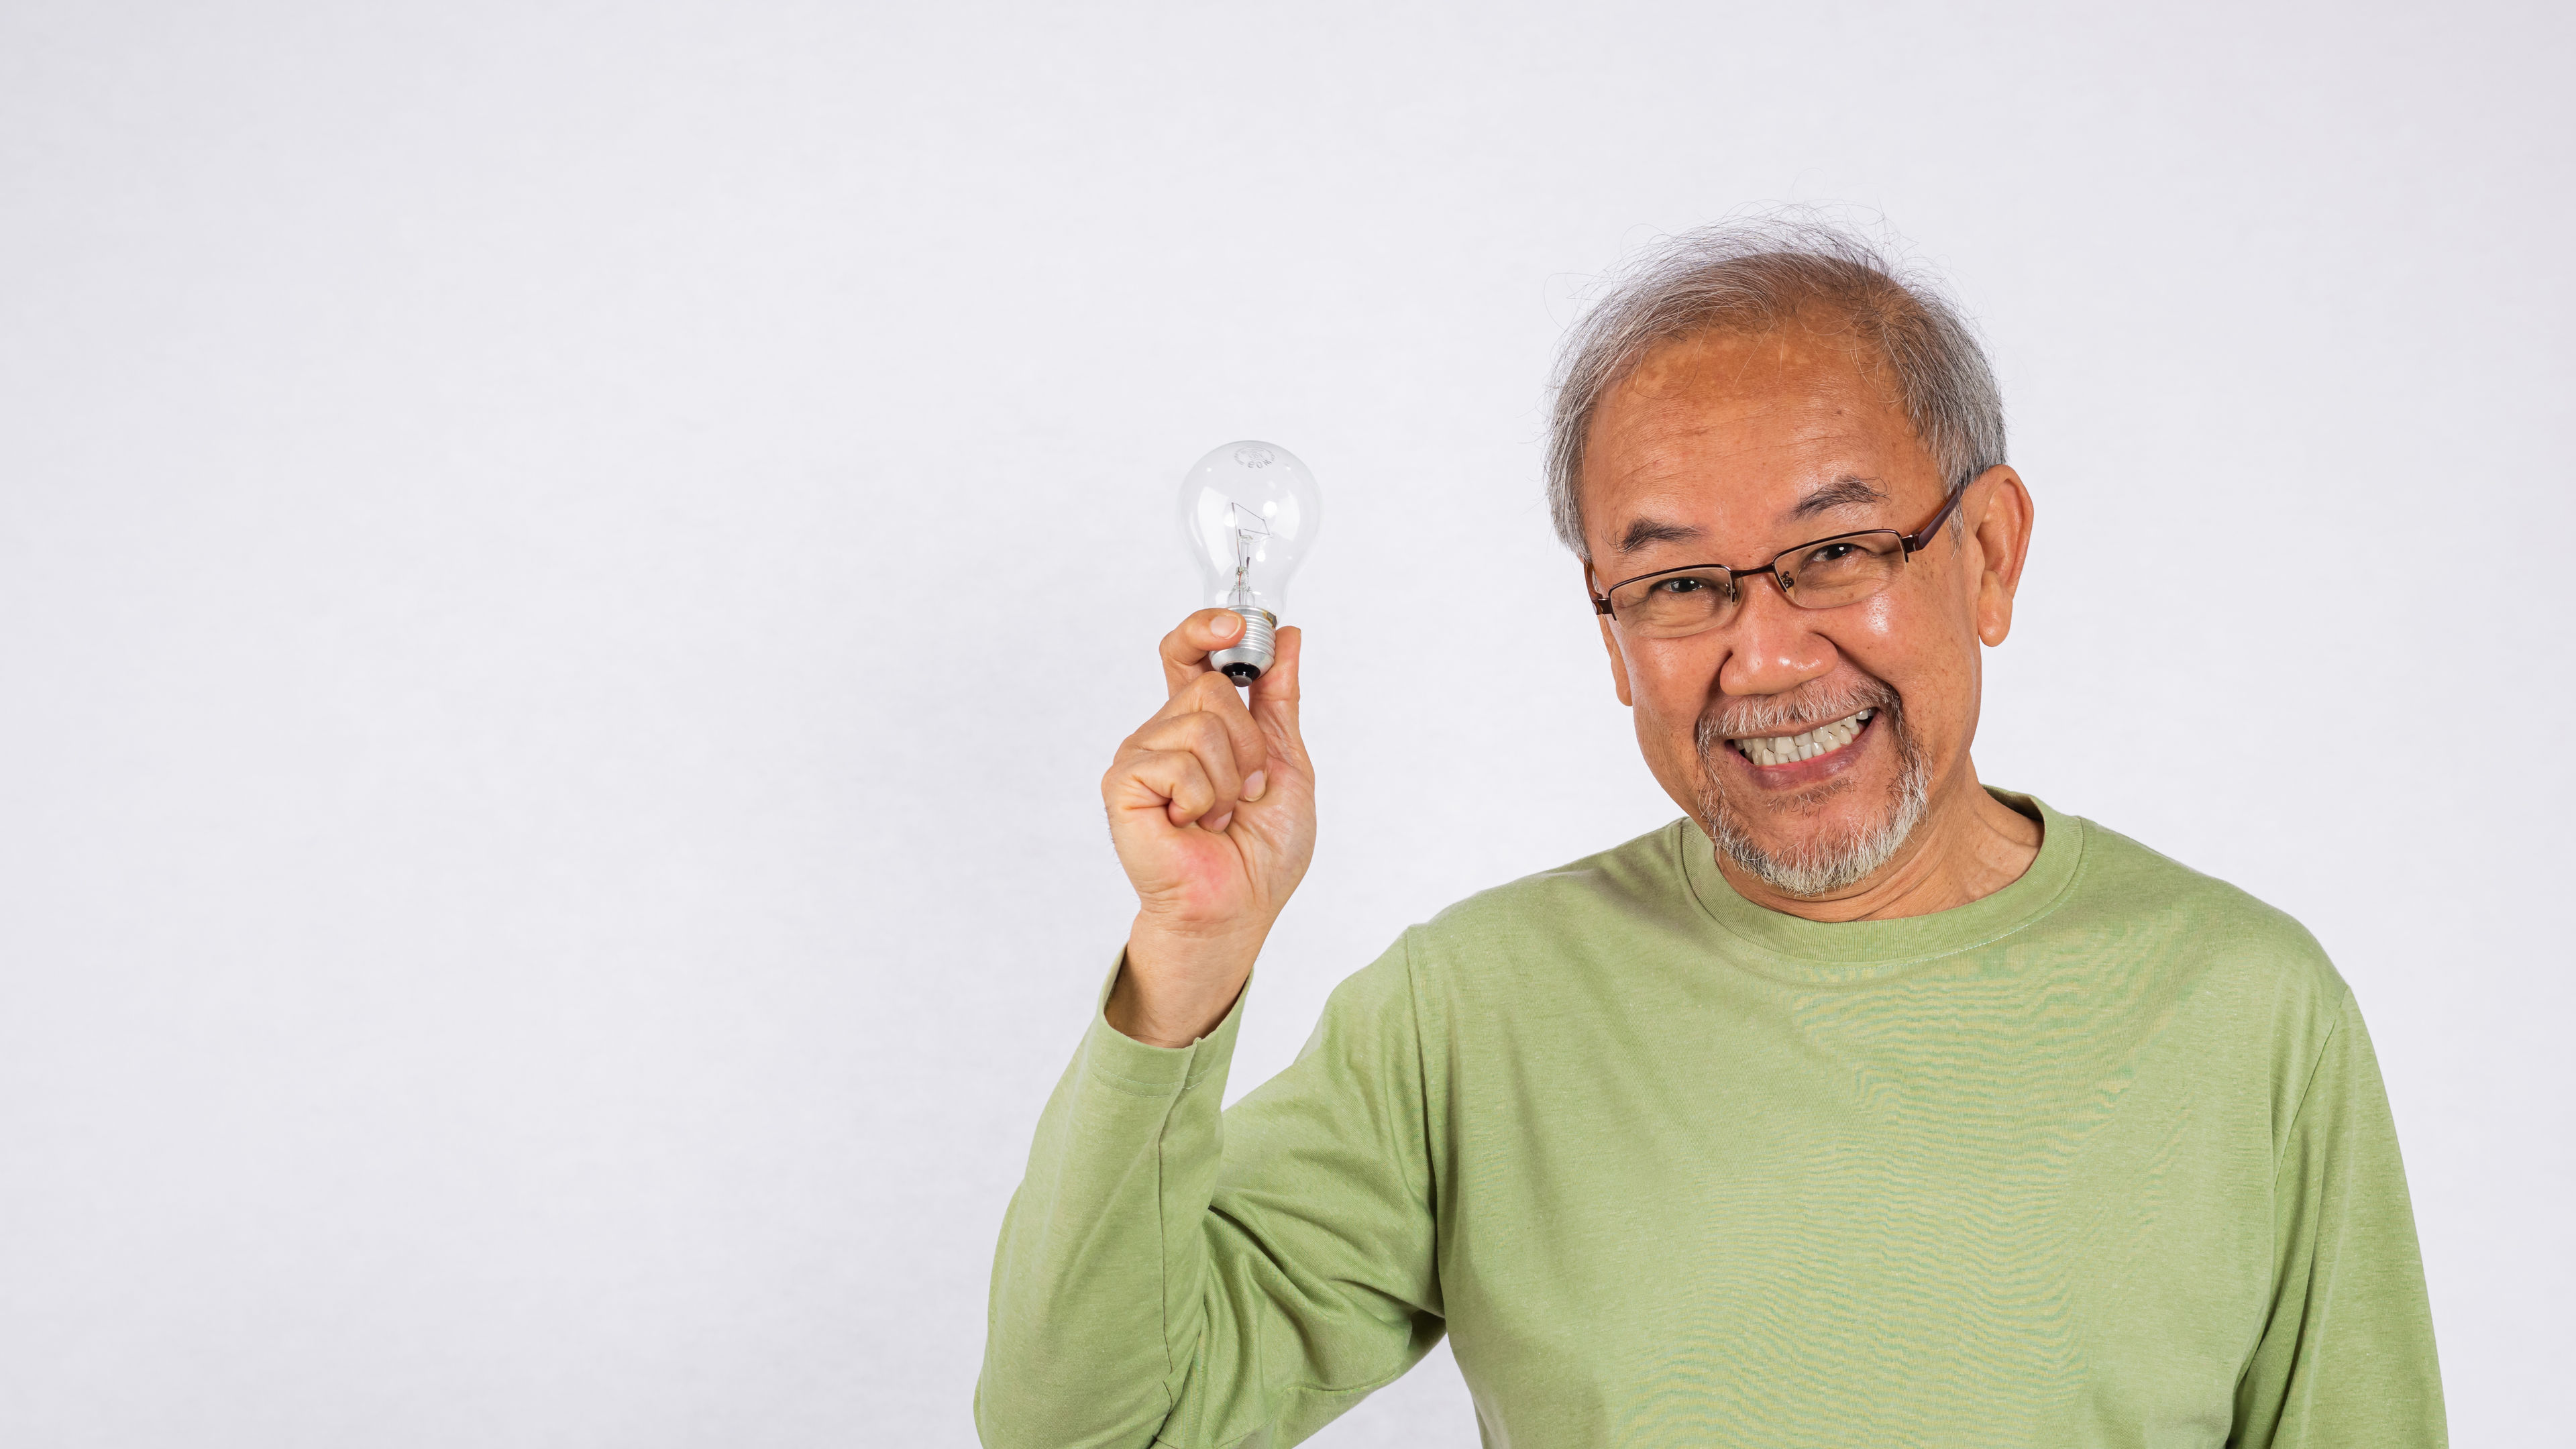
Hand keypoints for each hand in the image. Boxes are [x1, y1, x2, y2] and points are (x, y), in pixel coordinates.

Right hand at [1100, 610, 1314, 1045]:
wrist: (1238, 909)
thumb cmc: (1259, 851)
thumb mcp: (1287, 763)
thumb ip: (1280, 700)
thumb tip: (1289, 636)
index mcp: (1198, 724)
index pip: (1188, 653)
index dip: (1206, 628)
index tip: (1236, 626)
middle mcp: (1162, 734)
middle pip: (1209, 688)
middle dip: (1249, 743)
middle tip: (1247, 791)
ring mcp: (1139, 758)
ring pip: (1198, 724)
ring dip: (1229, 778)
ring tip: (1219, 816)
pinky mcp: (1123, 786)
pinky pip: (1176, 763)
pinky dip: (1201, 798)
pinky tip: (1192, 825)